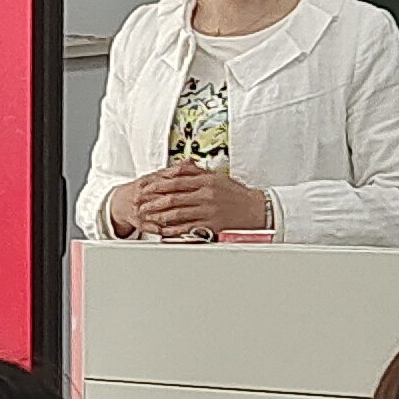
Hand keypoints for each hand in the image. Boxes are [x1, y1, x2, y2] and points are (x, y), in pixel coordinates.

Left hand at [132, 168, 272, 238]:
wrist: (255, 209)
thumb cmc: (235, 193)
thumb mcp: (217, 177)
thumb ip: (197, 173)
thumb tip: (179, 167)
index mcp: (206, 181)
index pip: (177, 182)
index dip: (159, 185)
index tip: (147, 187)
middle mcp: (206, 195)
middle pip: (174, 198)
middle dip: (155, 201)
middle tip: (142, 204)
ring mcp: (209, 211)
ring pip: (179, 214)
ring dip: (161, 217)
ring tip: (149, 218)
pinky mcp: (212, 225)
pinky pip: (189, 228)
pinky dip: (175, 231)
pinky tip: (164, 232)